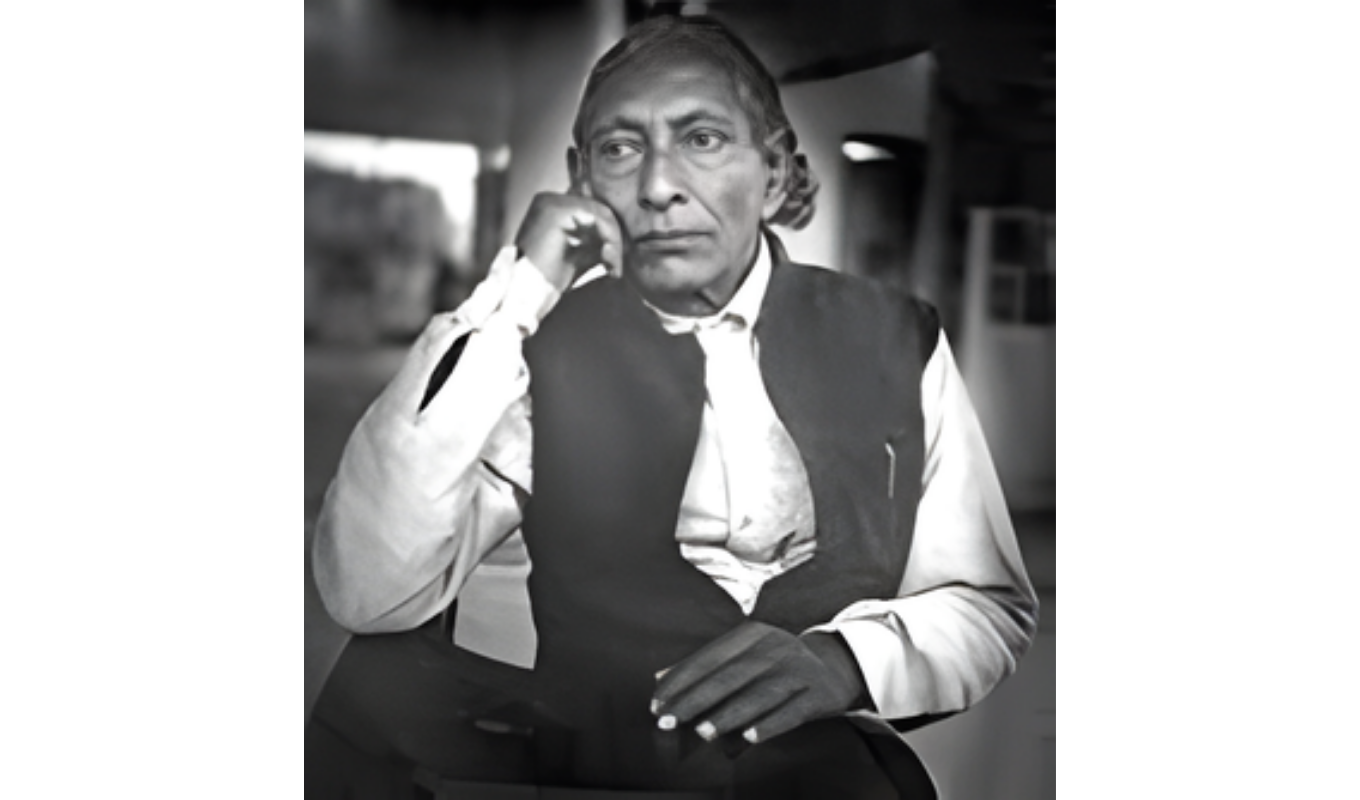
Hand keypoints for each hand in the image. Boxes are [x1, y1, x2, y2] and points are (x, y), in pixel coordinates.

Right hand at [514, 187, 622, 292]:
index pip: (593, 209)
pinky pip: (598, 219)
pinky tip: (609, 263)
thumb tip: (617, 236)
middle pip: (600, 209)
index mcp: (552, 205)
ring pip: (602, 214)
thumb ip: (594, 238)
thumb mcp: (577, 252)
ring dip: (614, 243)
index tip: (613, 261)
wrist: (527, 292)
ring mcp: (553, 202)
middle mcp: (550, 198)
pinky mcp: (558, 212)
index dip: (609, 234)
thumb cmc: (550, 278)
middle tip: (614, 267)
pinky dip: (610, 242)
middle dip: (614, 239)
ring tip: (612, 268)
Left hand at [650, 621, 869, 745]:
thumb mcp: (744, 656)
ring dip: (728, 714)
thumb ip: (704, 667)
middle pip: (729, 676)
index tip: (656, 704)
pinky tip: (749, 738)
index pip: (708, 658)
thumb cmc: (776, 665)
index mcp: (751, 635)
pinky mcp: (817, 694)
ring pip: (758, 694)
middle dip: (695, 700)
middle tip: (669, 721)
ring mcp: (797, 670)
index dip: (680, 681)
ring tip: (702, 732)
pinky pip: (790, 712)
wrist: (834, 667)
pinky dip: (769, 724)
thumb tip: (659, 679)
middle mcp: (774, 648)